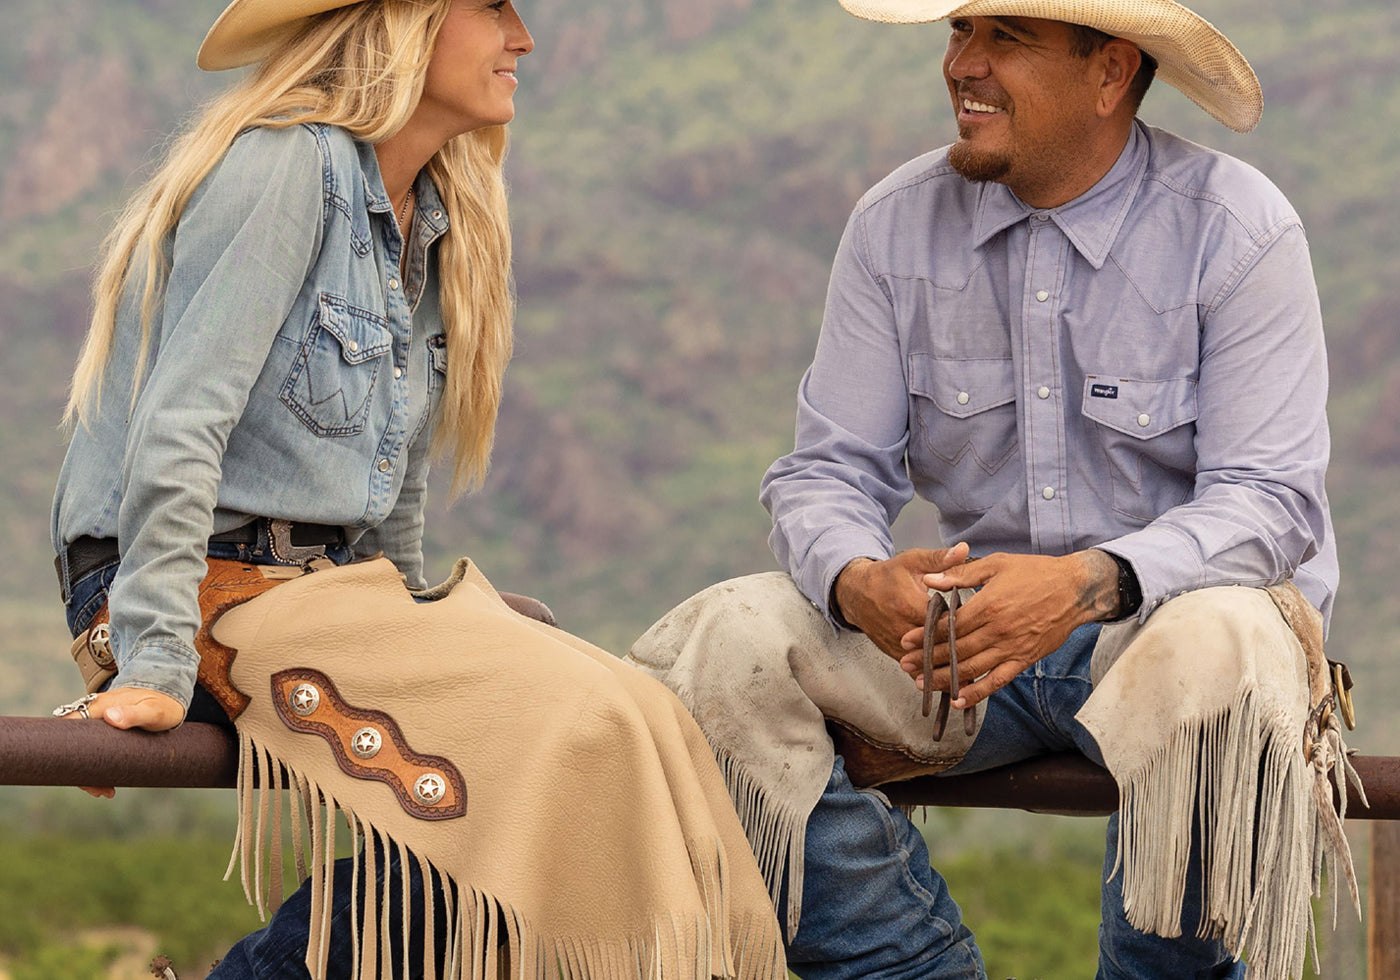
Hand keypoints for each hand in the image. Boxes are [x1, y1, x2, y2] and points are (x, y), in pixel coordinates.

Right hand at [60, 687, 185, 797]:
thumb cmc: (162, 704)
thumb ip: (133, 713)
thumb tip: (109, 716)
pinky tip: (109, 781)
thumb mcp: (152, 710)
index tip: (82, 775)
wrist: (170, 696)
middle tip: (99, 790)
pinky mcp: (107, 729)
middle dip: (80, 769)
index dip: (68, 752)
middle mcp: (93, 713)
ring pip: (83, 749)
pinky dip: (98, 765)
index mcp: (98, 706)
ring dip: (90, 771)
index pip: (69, 729)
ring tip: (107, 791)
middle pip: (72, 744)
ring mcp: (99, 722)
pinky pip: (94, 749)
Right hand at [832, 543, 970, 660]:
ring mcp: (897, 645)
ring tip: (971, 666)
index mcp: (910, 605)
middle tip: (980, 646)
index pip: (945, 621)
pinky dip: (933, 670)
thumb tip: (963, 548)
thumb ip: (940, 558)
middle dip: (959, 646)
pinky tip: (949, 672)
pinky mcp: (894, 654)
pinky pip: (917, 668)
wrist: (856, 593)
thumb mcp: (912, 561)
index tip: (979, 621)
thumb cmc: (886, 576)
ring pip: (928, 661)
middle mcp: (903, 628)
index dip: (964, 623)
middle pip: (939, 644)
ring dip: (947, 663)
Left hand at [899, 549, 1117, 708]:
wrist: (1076, 589)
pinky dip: (977, 693)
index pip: (949, 626)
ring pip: (972, 669)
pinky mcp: (1024, 659)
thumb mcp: (997, 564)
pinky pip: (997, 681)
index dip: (925, 636)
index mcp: (989, 605)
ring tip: (922, 684)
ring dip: (945, 678)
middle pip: (955, 650)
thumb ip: (961, 574)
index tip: (906, 641)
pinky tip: (958, 700)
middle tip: (906, 666)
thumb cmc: (1036, 572)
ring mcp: (1011, 648)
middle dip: (927, 659)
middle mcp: (998, 631)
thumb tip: (930, 579)